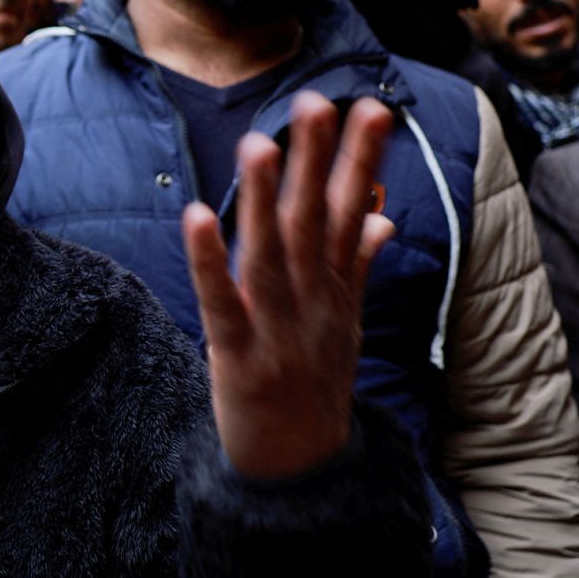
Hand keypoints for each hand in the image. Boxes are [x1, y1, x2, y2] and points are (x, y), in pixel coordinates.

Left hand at [183, 93, 394, 478]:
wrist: (303, 475)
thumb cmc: (316, 387)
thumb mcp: (344, 324)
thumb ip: (358, 266)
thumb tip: (382, 219)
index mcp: (336, 291)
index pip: (355, 213)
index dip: (362, 161)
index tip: (372, 106)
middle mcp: (313, 304)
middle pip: (318, 223)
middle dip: (319, 161)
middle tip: (318, 101)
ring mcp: (278, 331)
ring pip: (273, 256)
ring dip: (268, 200)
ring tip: (261, 143)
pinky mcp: (238, 359)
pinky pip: (222, 304)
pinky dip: (209, 262)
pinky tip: (197, 216)